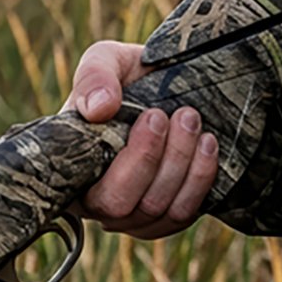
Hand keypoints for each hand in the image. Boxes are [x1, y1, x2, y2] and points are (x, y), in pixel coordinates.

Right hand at [63, 40, 218, 239]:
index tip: (153, 115)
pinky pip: (180, 216)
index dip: (130, 164)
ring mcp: (130, 217)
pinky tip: (208, 144)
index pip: (93, 194)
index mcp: (73, 173)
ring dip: (184, 165)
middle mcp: (97, 205)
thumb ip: (93, 77)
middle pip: (124, 208)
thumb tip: (99, 109)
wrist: (159, 87)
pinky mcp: (162, 219)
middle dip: (159, 160)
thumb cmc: (124, 78)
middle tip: (183, 114)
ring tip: (193, 120)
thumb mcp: (104, 61)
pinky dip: (199, 180)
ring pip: (157, 212)